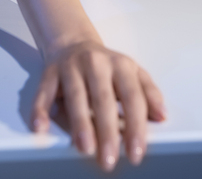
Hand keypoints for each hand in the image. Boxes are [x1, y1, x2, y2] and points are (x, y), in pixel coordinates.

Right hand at [31, 40, 165, 171]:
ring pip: (75, 95)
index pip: (131, 96)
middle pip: (103, 98)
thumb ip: (148, 92)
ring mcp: (71, 67)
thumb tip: (162, 115)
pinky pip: (44, 92)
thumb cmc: (105, 66)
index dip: (135, 125)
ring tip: (85, 148)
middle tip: (110, 158)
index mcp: (120, 65)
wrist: (73, 42)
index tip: (136, 151)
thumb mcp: (132, 73)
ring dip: (80, 123)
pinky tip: (40, 126)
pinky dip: (40, 109)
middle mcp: (96, 63)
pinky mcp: (50, 72)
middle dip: (107, 130)